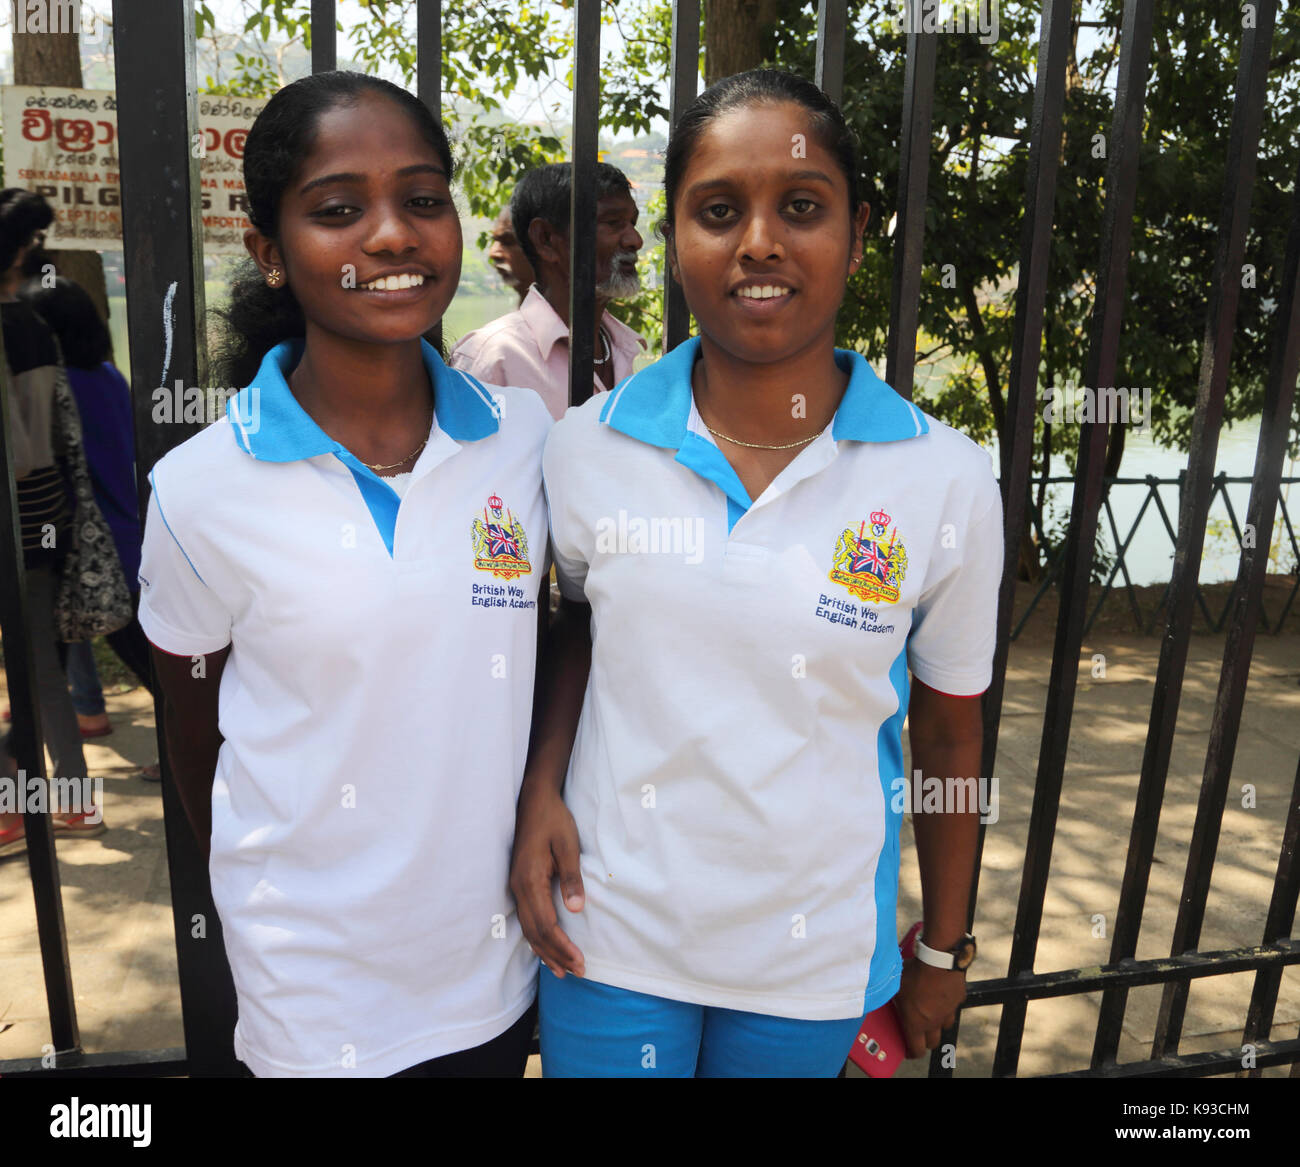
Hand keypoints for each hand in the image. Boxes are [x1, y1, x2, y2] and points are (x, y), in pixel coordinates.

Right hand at [508, 788, 585, 978]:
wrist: (533, 800)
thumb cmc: (553, 820)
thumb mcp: (568, 845)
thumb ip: (571, 877)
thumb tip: (575, 909)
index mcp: (531, 880)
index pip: (545, 925)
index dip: (562, 947)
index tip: (579, 962)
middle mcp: (519, 887)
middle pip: (535, 933)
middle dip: (555, 955)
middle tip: (577, 972)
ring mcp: (516, 886)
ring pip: (527, 929)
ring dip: (545, 951)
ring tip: (562, 970)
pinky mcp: (519, 884)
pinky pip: (526, 919)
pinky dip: (537, 938)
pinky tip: (546, 947)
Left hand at [894, 957, 965, 1058]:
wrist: (938, 961)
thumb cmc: (914, 974)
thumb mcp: (895, 987)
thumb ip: (893, 998)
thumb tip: (882, 996)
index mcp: (916, 1023)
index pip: (917, 1050)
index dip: (912, 1053)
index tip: (908, 1050)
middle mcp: (934, 1023)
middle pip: (933, 1043)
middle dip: (925, 1041)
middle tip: (918, 1033)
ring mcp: (947, 1013)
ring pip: (944, 1027)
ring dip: (937, 1025)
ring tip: (929, 1014)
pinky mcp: (957, 1001)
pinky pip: (952, 1009)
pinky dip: (946, 1007)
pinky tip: (939, 996)